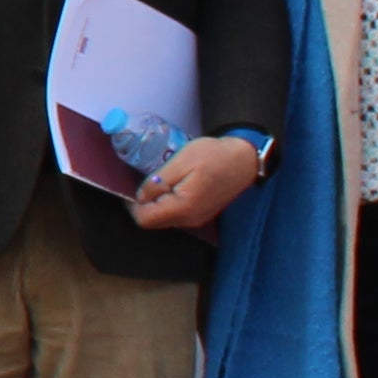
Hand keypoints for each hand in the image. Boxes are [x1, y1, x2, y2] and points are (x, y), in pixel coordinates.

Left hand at [126, 132, 267, 238]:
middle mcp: (190, 220)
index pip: (145, 219)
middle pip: (154, 221)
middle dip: (145, 203)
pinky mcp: (201, 213)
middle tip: (149, 179)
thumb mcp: (180, 161)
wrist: (244, 159)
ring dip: (157, 202)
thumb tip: (140, 196)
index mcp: (183, 208)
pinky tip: (174, 183)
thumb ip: (158, 181)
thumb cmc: (213, 156)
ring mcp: (197, 219)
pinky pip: (176, 213)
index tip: (134, 185)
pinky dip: (168, 202)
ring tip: (163, 179)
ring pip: (165, 218)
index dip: (133, 204)